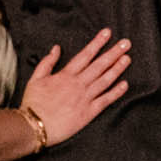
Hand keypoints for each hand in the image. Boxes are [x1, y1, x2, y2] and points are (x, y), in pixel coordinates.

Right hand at [19, 29, 131, 147]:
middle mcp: (78, 84)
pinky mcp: (88, 113)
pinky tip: (125, 85)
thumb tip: (56, 48)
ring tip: (127, 58)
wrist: (33, 127)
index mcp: (65, 75)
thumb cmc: (33, 104)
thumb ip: (47, 62)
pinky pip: (105, 100)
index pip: (85, 55)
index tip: (107, 33)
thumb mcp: (35, 78)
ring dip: (117, 68)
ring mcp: (84, 98)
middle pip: (99, 65)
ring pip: (105, 80)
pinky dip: (116, 92)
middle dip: (113, 53)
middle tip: (126, 43)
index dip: (97, 43)